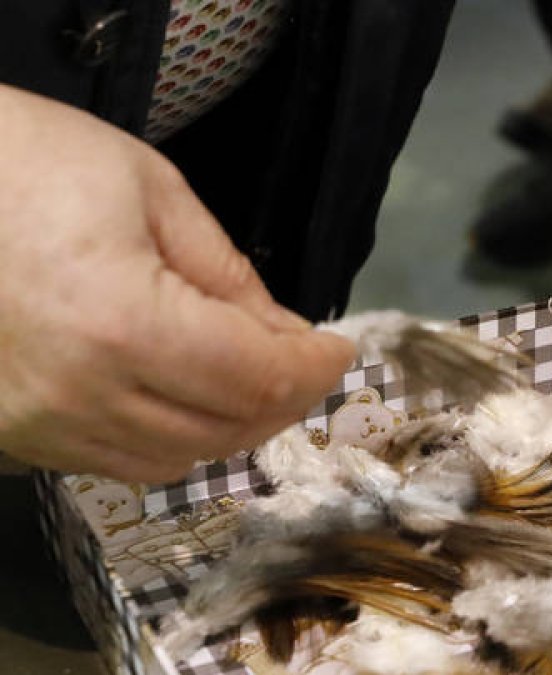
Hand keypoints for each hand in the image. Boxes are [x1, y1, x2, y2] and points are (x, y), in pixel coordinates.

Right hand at [0, 85, 354, 482]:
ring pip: (174, 460)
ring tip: (256, 379)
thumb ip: (227, 275)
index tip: (340, 349)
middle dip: (284, 398)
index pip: (257, 378)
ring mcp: (37, 426)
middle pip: (224, 431)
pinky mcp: (12, 435)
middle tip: (306, 362)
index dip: (314, 369)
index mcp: (121, 325)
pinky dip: (171, 437)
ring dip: (232, 426)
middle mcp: (78, 396)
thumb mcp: (149, 190)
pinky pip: (115, 459)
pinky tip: (187, 396)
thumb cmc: (22, 159)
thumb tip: (282, 335)